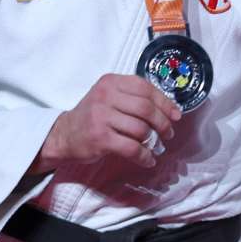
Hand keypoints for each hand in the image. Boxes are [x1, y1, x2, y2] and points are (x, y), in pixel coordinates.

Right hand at [33, 74, 180, 172]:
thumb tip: (170, 110)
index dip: (165, 103)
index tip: (176, 115)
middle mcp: (105, 96)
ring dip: (155, 140)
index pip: (146, 88)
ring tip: (157, 146)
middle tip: (169, 133)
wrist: (64, 134)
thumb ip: (134, 97)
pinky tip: (148, 160)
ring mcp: (101, 117)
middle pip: (146, 108)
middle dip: (163, 123)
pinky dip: (144, 156)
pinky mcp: (100, 138)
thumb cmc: (93, 115)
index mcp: (111, 82)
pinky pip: (132, 148)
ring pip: (141, 128)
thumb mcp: (110, 97)